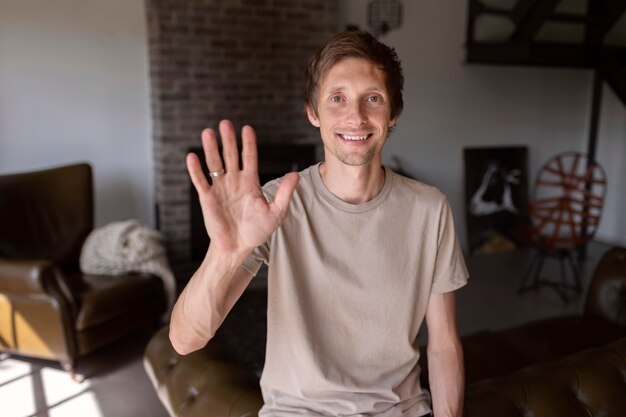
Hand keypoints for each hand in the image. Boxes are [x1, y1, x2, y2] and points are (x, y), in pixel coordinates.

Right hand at [187, 120, 298, 256]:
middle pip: (230, 155)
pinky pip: (200, 181)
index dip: (248, 143)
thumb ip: (284, 193)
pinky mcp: (208, 198)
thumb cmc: (257, 231)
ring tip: (208, 132)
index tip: (247, 128)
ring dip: (211, 148)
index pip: (249, 157)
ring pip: (214, 164)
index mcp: (250, 182)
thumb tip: (294, 175)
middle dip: (228, 140)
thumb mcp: (276, 213)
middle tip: (225, 123)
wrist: (238, 247)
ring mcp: (220, 188)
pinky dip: (195, 170)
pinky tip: (192, 156)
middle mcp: (234, 181)